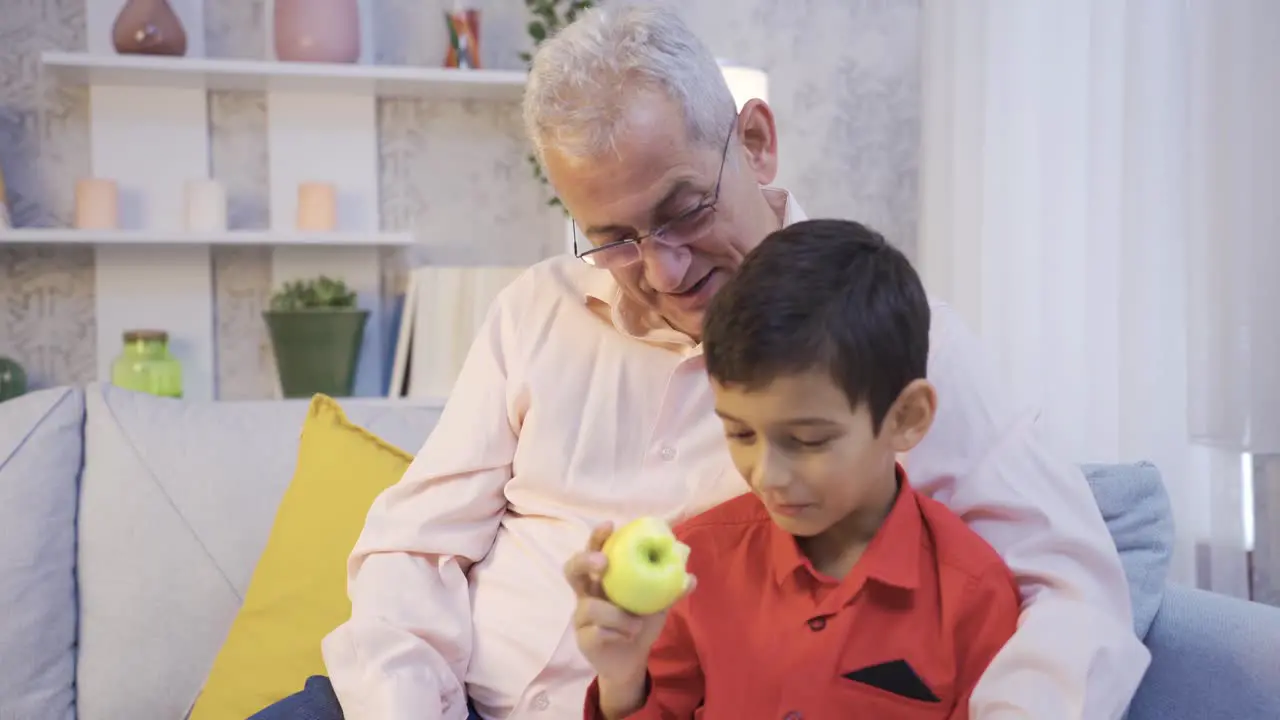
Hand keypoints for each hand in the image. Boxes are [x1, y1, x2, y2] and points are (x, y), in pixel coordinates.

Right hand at [565, 522, 686, 685]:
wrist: (632, 660)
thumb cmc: (641, 624)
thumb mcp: (658, 604)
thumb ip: (670, 590)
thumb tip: (691, 577)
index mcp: (604, 578)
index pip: (595, 550)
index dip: (597, 537)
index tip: (609, 525)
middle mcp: (588, 592)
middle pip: (572, 569)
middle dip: (585, 561)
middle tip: (604, 563)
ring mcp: (581, 615)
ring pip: (590, 606)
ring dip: (617, 616)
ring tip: (636, 625)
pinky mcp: (583, 638)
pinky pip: (597, 631)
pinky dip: (617, 633)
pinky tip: (627, 637)